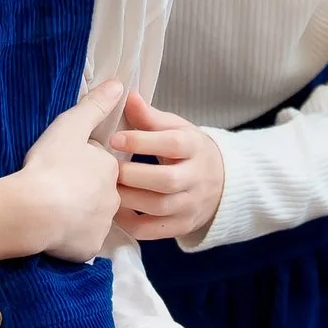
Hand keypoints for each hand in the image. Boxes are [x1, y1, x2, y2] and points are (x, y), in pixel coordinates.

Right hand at [14, 79, 124, 262]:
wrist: (32, 210)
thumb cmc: (50, 165)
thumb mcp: (70, 126)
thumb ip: (95, 105)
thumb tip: (119, 84)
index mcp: (110, 169)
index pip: (100, 166)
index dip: (80, 164)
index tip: (61, 165)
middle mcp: (113, 198)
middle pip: (98, 193)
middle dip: (81, 191)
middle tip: (54, 187)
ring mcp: (102, 225)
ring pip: (90, 218)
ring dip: (75, 214)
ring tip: (50, 208)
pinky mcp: (88, 248)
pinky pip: (81, 241)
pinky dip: (69, 236)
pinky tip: (51, 229)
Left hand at [109, 91, 224, 240]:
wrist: (221, 183)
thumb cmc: (188, 151)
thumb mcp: (176, 128)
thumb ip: (150, 117)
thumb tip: (127, 96)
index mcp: (195, 147)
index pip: (173, 144)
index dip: (143, 142)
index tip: (114, 139)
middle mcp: (197, 178)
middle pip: (167, 180)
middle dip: (133, 175)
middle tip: (106, 168)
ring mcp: (191, 205)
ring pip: (159, 207)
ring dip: (128, 199)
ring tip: (105, 188)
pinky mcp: (182, 226)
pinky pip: (153, 230)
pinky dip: (130, 223)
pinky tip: (113, 210)